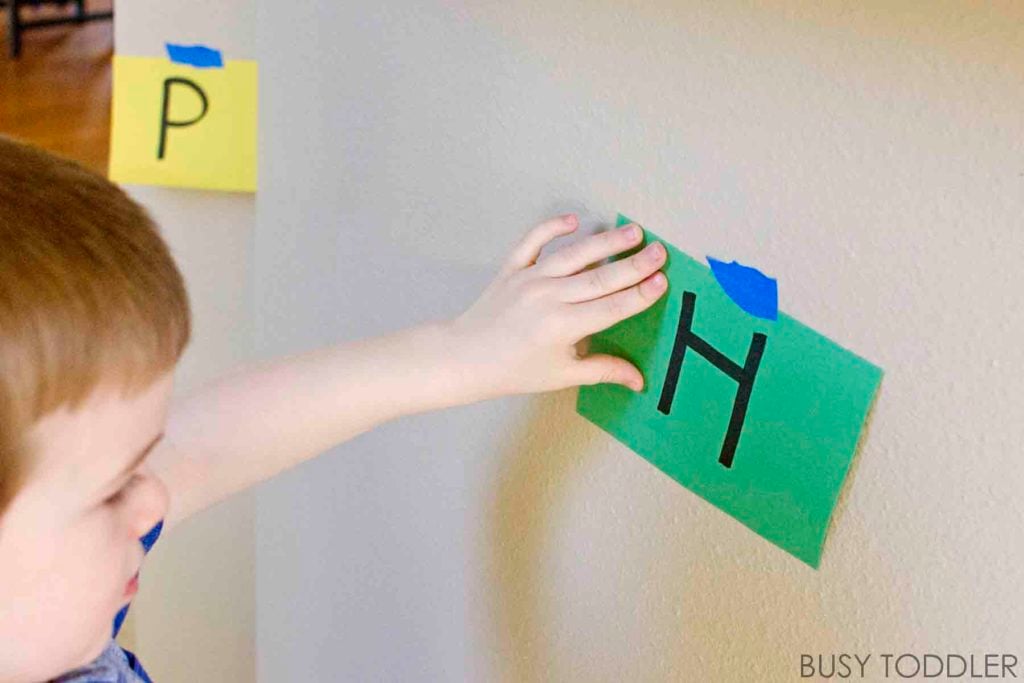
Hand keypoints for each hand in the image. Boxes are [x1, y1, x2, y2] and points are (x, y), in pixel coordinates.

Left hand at [447, 213, 667, 400]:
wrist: (465, 357)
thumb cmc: (513, 370)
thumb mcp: (560, 375)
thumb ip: (602, 370)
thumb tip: (638, 380)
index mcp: (562, 327)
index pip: (611, 307)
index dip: (639, 295)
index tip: (662, 281)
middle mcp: (548, 298)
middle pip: (600, 278)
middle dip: (633, 264)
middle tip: (660, 251)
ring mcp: (529, 279)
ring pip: (574, 255)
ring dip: (605, 242)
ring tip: (633, 232)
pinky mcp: (512, 269)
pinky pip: (534, 242)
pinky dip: (551, 228)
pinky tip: (573, 220)